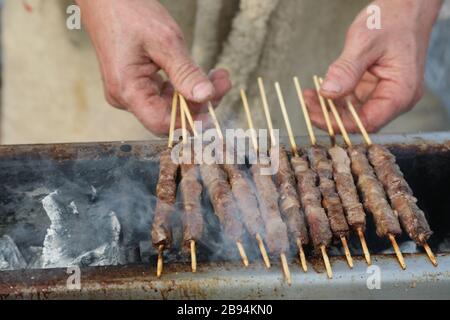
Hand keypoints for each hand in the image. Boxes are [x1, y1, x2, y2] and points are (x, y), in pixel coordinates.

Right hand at [76, 0, 230, 134]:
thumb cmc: (129, 11)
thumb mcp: (165, 41)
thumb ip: (186, 73)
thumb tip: (206, 97)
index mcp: (127, 90)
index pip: (162, 123)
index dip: (191, 121)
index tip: (215, 108)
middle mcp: (125, 97)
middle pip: (169, 115)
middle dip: (200, 103)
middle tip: (223, 83)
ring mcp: (129, 91)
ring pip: (169, 105)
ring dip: (195, 94)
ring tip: (218, 76)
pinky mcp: (135, 83)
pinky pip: (163, 95)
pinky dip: (183, 87)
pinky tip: (199, 76)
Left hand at [304, 0, 441, 132]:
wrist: (407, 7)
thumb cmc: (394, 20)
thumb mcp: (365, 42)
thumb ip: (346, 69)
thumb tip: (328, 93)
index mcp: (401, 92)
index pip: (368, 122)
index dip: (339, 124)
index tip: (314, 116)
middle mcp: (396, 98)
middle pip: (359, 120)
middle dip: (330, 116)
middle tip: (307, 105)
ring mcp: (385, 94)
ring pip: (353, 111)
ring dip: (329, 107)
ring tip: (308, 97)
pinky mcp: (375, 88)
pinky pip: (353, 99)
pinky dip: (335, 97)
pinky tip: (317, 91)